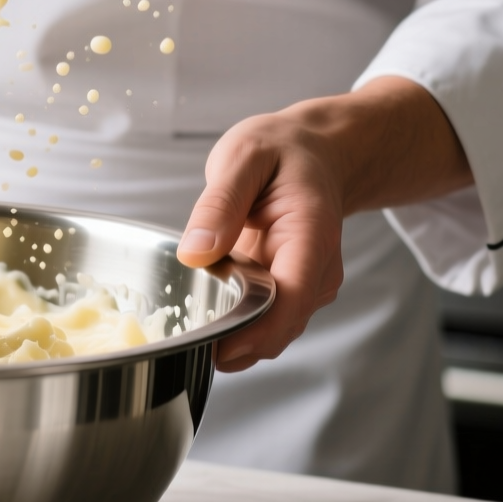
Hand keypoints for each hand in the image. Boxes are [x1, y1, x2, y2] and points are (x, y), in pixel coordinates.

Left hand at [176, 77, 471, 372]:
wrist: (314, 152)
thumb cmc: (282, 151)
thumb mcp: (243, 158)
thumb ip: (220, 204)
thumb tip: (195, 253)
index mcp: (311, 235)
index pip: (293, 298)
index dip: (257, 333)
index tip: (218, 350)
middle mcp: (317, 268)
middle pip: (282, 327)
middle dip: (235, 343)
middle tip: (185, 337)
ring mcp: (307, 285)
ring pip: (271, 332)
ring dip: (232, 336)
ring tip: (192, 320)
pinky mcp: (290, 292)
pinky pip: (263, 321)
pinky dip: (235, 324)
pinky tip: (208, 308)